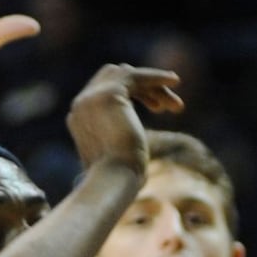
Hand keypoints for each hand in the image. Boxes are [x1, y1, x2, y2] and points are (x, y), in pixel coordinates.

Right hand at [66, 64, 181, 175]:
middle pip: (113, 78)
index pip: (104, 92)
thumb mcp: (117, 158)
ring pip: (126, 76)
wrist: (113, 181)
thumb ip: (118, 143)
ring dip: (153, 86)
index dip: (133, 95)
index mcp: (80, 119)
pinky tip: (175, 81)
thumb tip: (132, 145)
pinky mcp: (110, 94)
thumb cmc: (119, 181)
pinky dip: (156, 76)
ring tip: (176, 106)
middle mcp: (81, 105)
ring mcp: (92, 97)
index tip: (157, 108)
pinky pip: (135, 75)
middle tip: (164, 106)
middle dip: (142, 88)